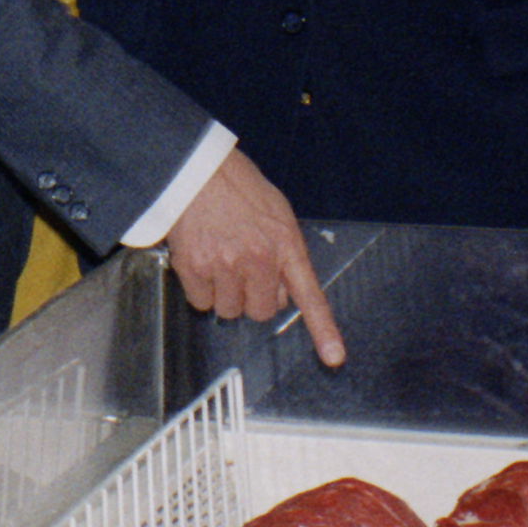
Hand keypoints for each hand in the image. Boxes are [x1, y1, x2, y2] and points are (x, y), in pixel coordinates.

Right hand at [162, 152, 344, 366]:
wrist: (197, 169)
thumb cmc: (237, 187)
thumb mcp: (276, 214)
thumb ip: (284, 252)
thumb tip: (280, 292)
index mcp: (285, 244)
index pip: (309, 295)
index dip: (323, 330)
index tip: (333, 357)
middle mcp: (258, 259)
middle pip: (261, 311)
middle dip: (253, 297)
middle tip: (243, 270)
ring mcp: (225, 265)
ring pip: (229, 310)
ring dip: (225, 293)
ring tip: (220, 259)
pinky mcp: (194, 267)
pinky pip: (201, 301)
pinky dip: (200, 288)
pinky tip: (201, 260)